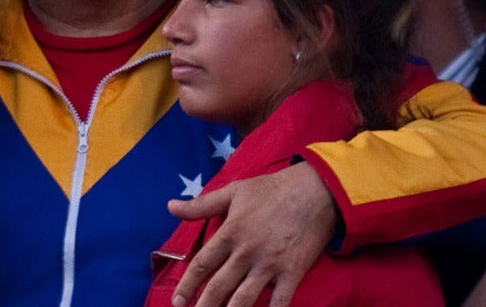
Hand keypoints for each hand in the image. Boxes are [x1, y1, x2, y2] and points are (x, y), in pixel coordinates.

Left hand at [167, 162, 334, 306]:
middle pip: (219, 287)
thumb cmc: (272, 189)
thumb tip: (170, 207)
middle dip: (203, 306)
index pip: (201, 264)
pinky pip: (279, 302)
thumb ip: (201, 205)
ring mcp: (270, 265)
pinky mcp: (293, 273)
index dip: (187, 285)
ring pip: (244, 299)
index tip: (177, 301)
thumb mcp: (233, 191)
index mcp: (230, 232)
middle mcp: (247, 252)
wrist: (315, 190)